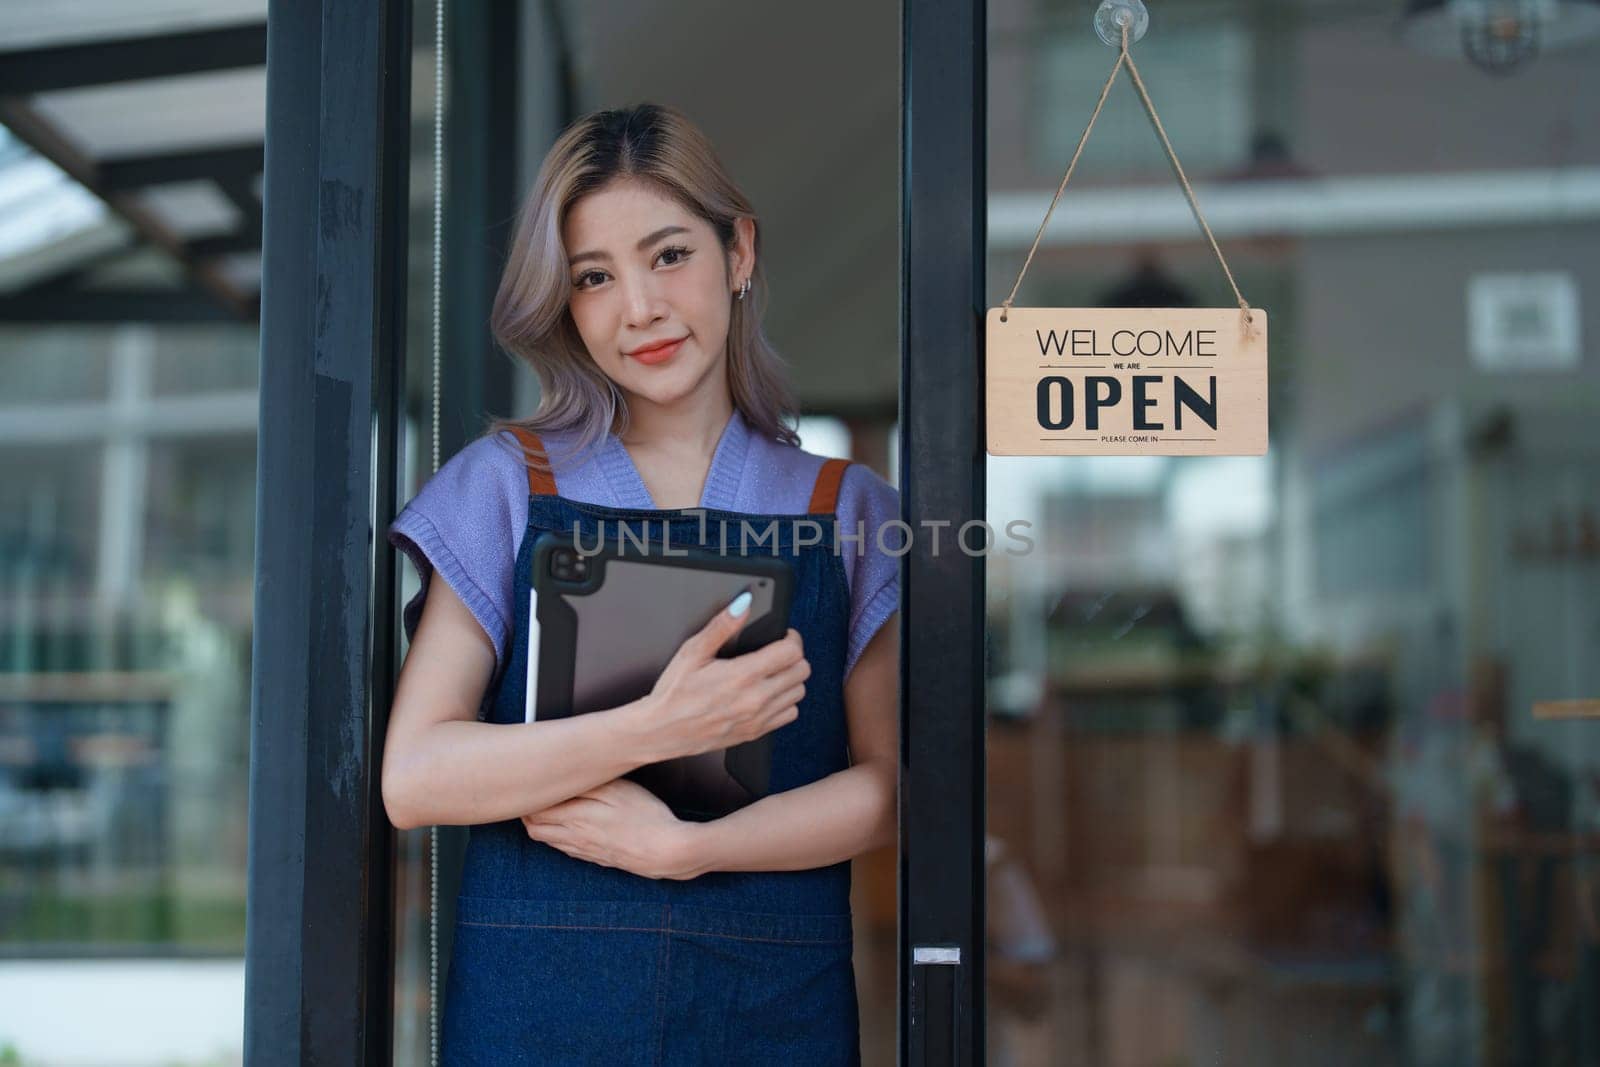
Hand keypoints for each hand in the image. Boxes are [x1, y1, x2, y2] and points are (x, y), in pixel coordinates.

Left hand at [521, 778, 700, 880]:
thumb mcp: (618, 790)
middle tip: (535, 795)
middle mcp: (574, 836)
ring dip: (541, 826)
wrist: (665, 852)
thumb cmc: (645, 816)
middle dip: (529, 812)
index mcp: (576, 816)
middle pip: (535, 828)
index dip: (529, 797)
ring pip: (547, 841)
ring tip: (548, 809)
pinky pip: (565, 850)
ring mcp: (584, 850)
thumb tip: (561, 779)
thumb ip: (586, 784)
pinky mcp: (596, 858)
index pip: (535, 811)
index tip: (532, 783)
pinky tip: (570, 827)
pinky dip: (558, 838)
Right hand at [640, 588, 809, 761]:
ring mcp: (758, 718)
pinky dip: (785, 702)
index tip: (782, 635)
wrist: (661, 731)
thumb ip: (722, 626)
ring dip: (792, 678)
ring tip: (774, 672)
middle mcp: (755, 699)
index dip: (791, 638)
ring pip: (799, 693)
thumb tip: (743, 604)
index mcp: (742, 675)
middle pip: (802, 671)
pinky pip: (790, 714)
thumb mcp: (692, 652)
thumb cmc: (674, 692)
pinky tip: (769, 693)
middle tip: (778, 651)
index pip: (792, 652)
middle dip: (794, 655)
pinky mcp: (756, 732)